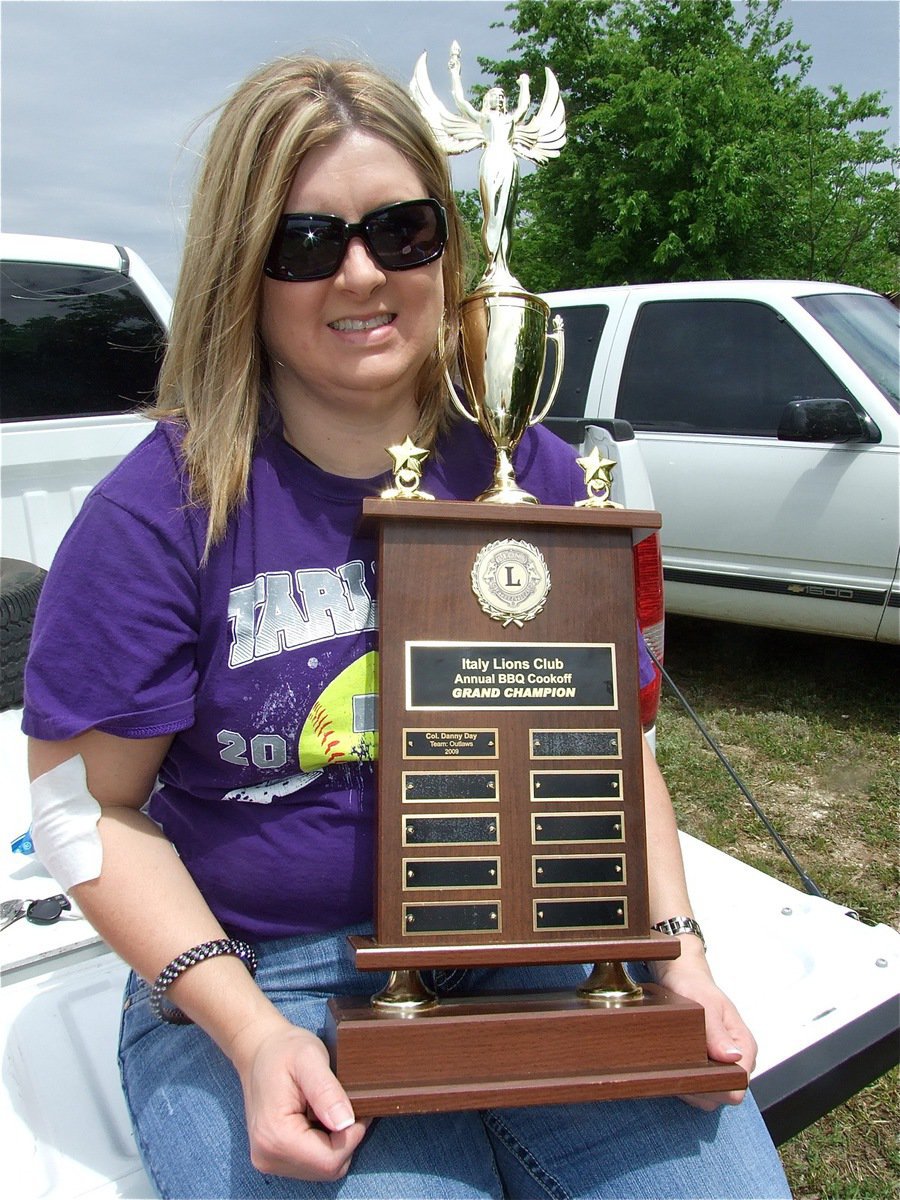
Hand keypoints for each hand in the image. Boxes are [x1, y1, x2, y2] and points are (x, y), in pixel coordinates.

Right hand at [231, 1018, 369, 1180]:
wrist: (259, 1050)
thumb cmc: (284, 1050)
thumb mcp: (310, 1058)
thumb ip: (327, 1092)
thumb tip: (346, 1123)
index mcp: (275, 1136)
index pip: (330, 1160)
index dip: (352, 1135)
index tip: (356, 1106)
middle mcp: (268, 1156)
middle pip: (327, 1168)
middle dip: (345, 1139)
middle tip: (343, 1104)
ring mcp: (268, 1160)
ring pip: (322, 1168)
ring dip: (335, 1142)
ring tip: (328, 1108)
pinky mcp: (274, 1157)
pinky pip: (312, 1163)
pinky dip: (324, 1144)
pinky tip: (319, 1118)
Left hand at [652, 951, 756, 1110]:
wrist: (682, 976)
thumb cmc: (694, 986)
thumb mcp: (705, 1005)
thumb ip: (717, 1033)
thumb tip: (733, 1057)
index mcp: (744, 1046)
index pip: (737, 1086)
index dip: (714, 1087)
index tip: (690, 1074)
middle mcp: (739, 1058)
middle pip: (724, 1094)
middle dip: (700, 1088)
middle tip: (677, 1069)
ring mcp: (725, 1062)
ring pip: (713, 1094)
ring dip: (692, 1086)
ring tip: (675, 1065)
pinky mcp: (712, 1063)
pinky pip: (703, 1085)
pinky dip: (688, 1080)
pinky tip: (676, 1066)